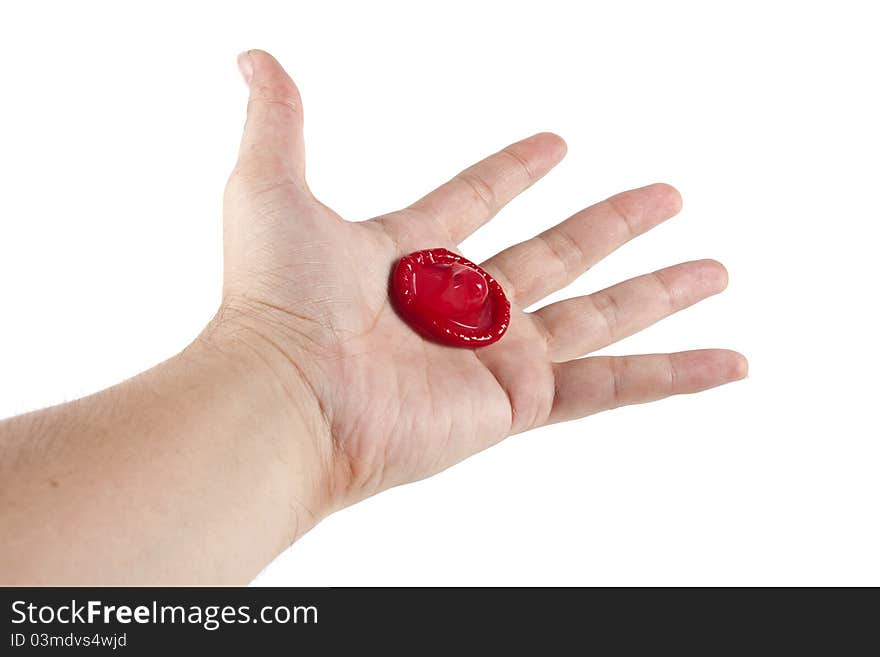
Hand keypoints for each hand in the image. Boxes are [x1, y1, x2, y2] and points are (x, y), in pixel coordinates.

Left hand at [214, 50, 746, 521]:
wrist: (287, 400)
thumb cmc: (273, 302)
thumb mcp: (270, 189)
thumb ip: (278, 121)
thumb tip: (255, 57)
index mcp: (410, 258)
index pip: (475, 201)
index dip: (515, 170)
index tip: (555, 145)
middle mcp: (460, 308)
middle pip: (558, 254)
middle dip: (614, 224)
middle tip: (667, 195)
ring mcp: (494, 357)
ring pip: (600, 317)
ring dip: (660, 293)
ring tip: (714, 268)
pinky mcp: (520, 401)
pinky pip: (612, 386)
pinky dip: (673, 376)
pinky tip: (725, 360)